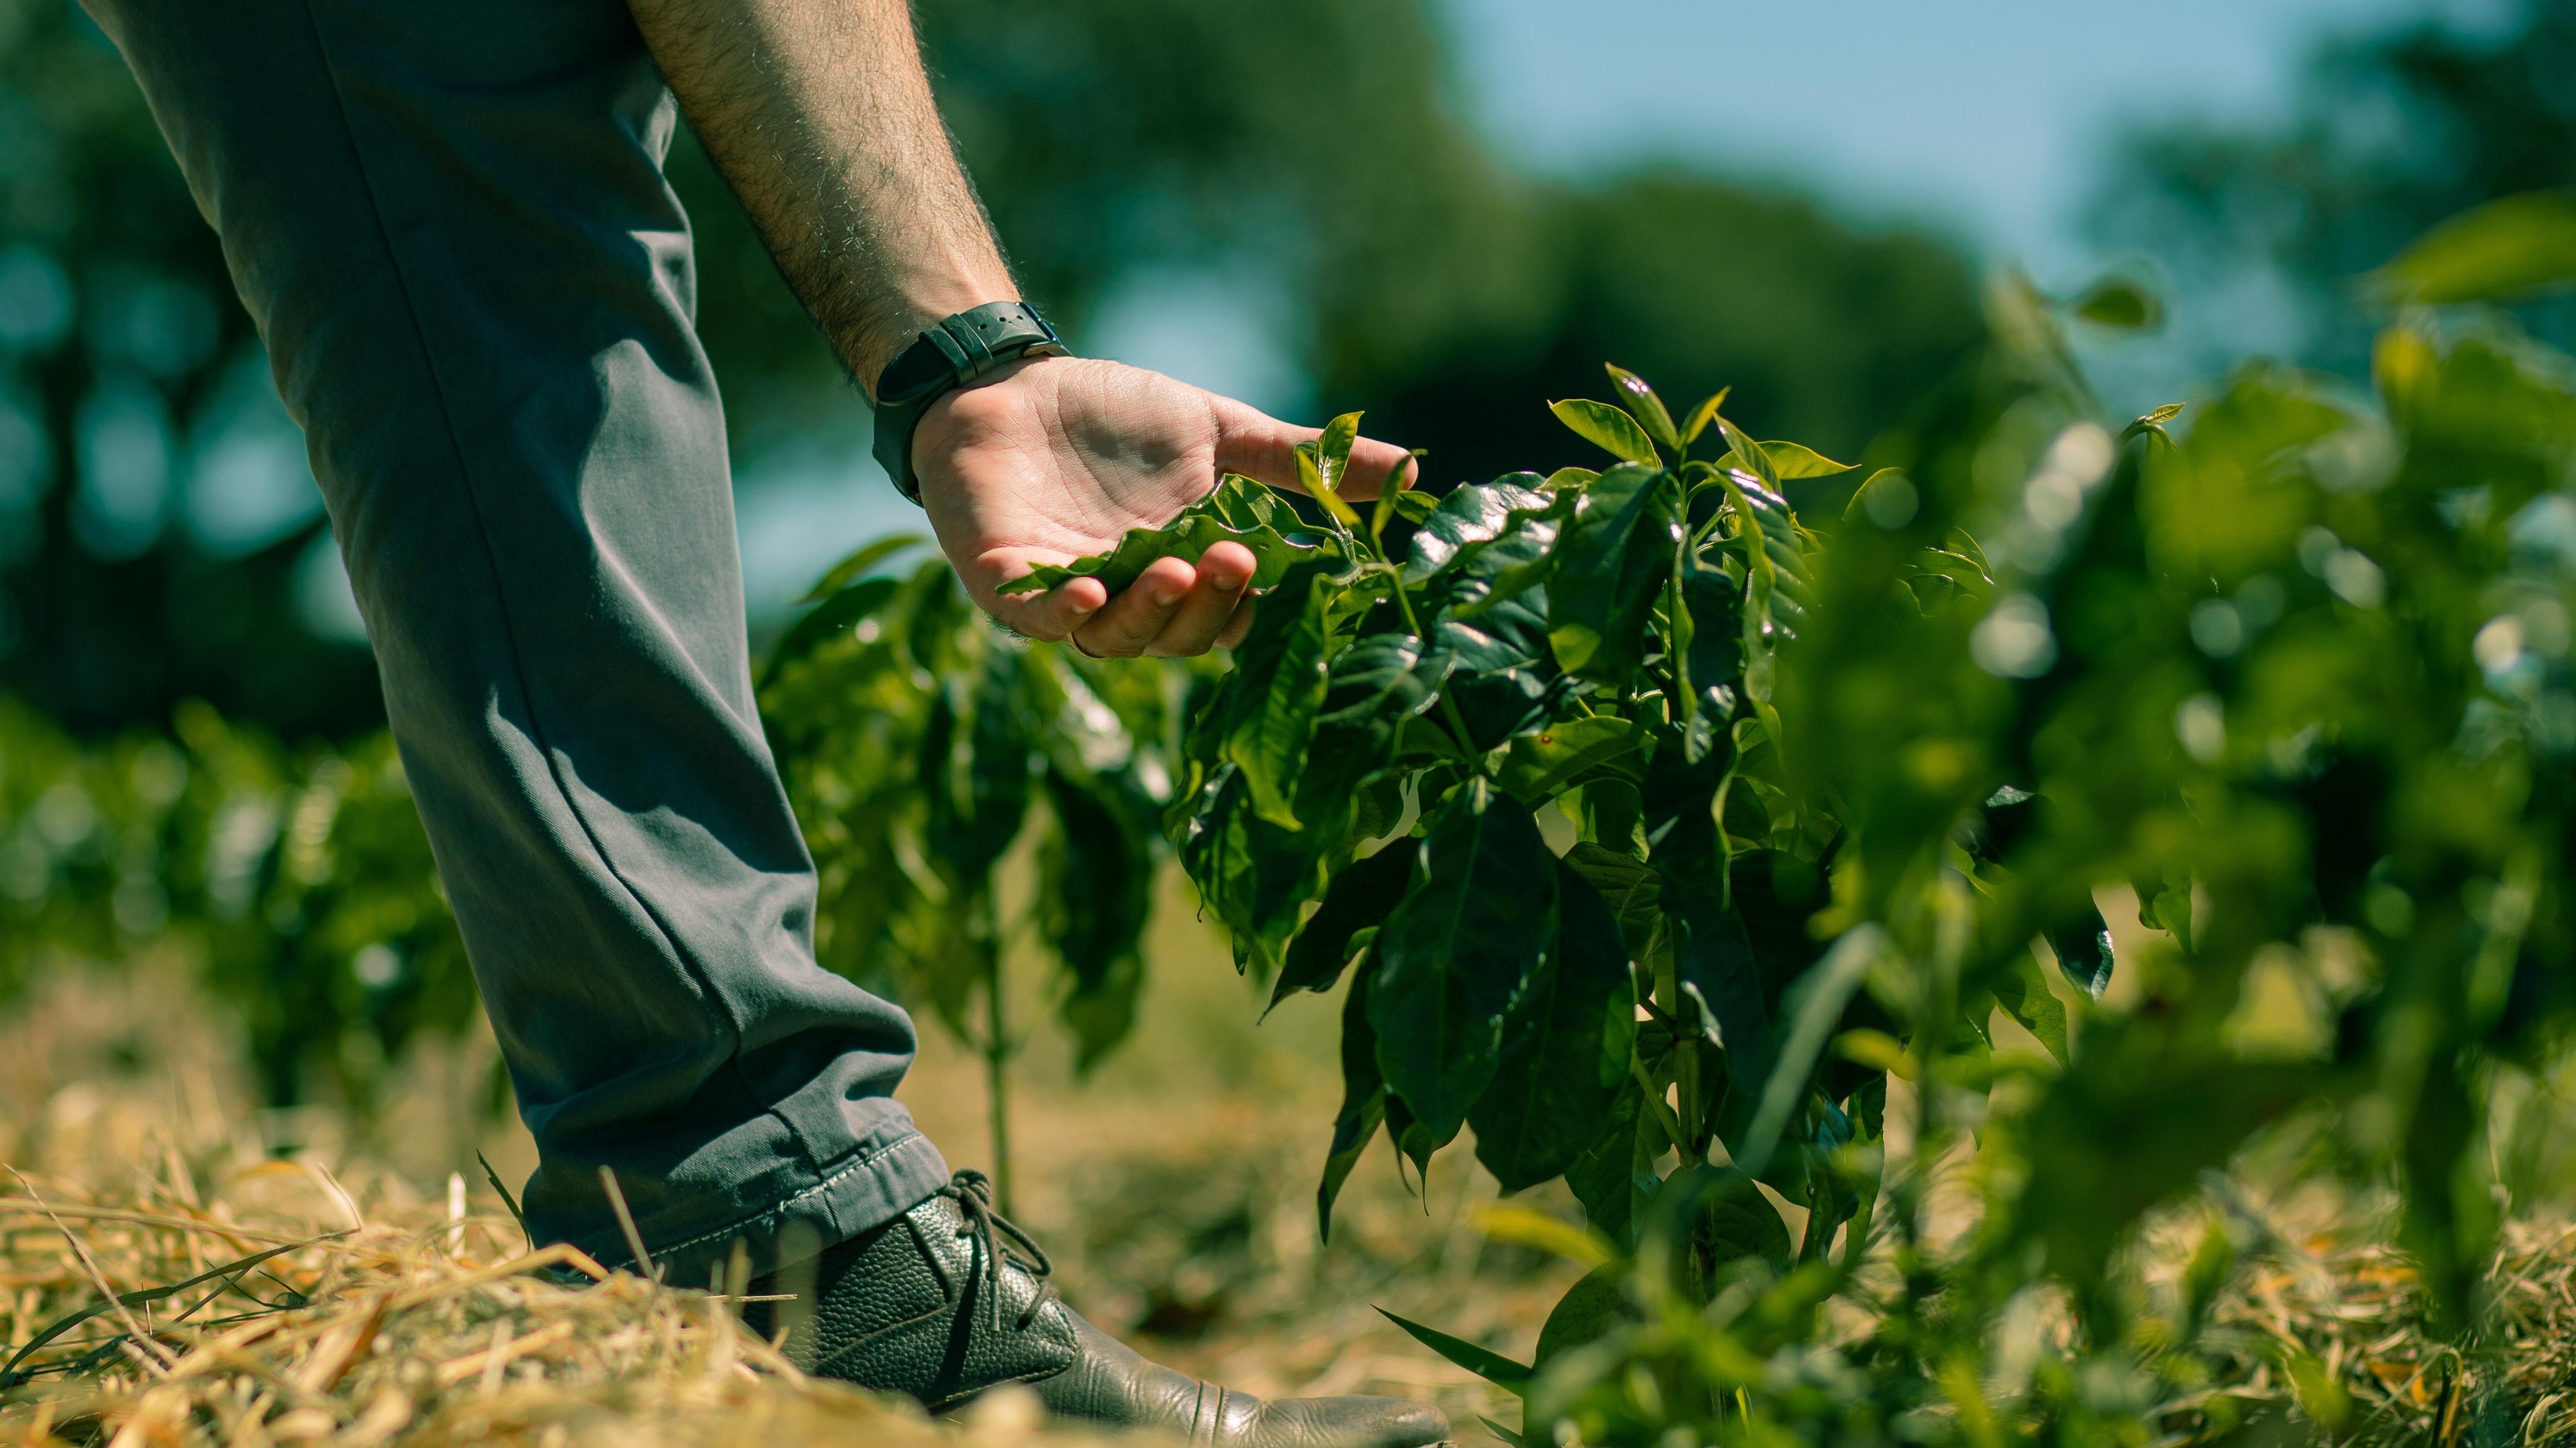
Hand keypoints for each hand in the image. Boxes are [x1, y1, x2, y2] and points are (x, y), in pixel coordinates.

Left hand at [911, 356, 1414, 656]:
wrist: (1007, 382)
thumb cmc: (1113, 413)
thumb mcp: (1221, 433)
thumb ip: (1301, 462)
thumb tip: (1416, 470)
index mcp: (1189, 575)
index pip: (1237, 615)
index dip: (1265, 605)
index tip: (1300, 582)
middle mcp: (1135, 601)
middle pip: (1182, 634)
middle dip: (1211, 603)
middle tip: (1233, 559)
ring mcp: (1069, 599)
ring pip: (1116, 636)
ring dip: (1150, 610)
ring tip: (1177, 569)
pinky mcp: (1007, 585)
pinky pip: (1038, 619)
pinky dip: (1065, 610)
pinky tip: (1091, 589)